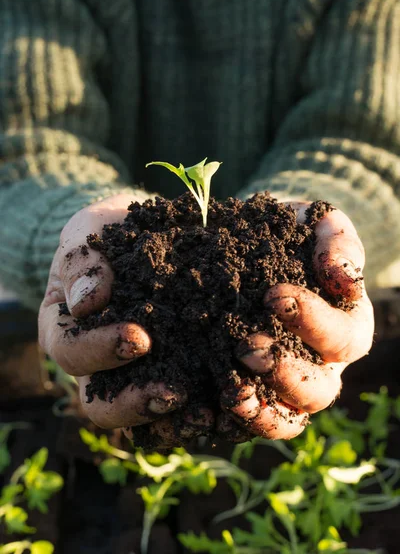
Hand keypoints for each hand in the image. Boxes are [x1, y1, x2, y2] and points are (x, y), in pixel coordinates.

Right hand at [38, 194, 185, 431]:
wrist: (143, 235)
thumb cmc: (108, 233)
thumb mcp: (87, 233)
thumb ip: (81, 262)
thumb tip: (86, 302)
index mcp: (66, 331)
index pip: (71, 352)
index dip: (100, 351)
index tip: (139, 338)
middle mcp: (95, 365)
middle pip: (101, 405)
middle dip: (136, 403)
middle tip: (174, 392)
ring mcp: (132, 376)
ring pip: (142, 418)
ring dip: (173, 421)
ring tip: (207, 413)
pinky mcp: (170, 375)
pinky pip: (179, 409)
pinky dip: (201, 411)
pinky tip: (228, 405)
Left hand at [220, 202, 373, 441]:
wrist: (256, 248)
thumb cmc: (294, 235)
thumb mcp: (318, 223)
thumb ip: (337, 240)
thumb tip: (342, 278)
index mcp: (347, 327)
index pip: (342, 336)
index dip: (312, 321)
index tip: (273, 295)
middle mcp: (325, 364)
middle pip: (319, 389)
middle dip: (284, 371)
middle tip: (245, 346)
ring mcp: (293, 384)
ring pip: (290, 415)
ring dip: (262, 406)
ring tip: (230, 389)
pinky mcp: (260, 392)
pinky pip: (256, 420)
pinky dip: (238, 418)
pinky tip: (213, 403)